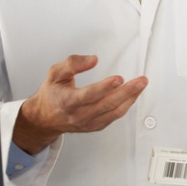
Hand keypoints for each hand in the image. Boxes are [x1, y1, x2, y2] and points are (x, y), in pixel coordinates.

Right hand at [13, 54, 147, 153]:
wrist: (45, 118)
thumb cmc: (52, 94)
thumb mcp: (55, 74)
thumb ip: (72, 63)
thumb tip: (92, 59)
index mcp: (68, 101)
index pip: (89, 95)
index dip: (105, 87)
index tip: (118, 78)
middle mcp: (79, 115)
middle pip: (107, 104)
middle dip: (127, 92)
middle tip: (141, 81)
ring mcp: (88, 123)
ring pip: (114, 112)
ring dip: (131, 98)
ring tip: (141, 85)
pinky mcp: (96, 126)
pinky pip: (114, 116)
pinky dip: (126, 105)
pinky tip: (133, 95)